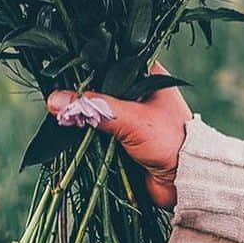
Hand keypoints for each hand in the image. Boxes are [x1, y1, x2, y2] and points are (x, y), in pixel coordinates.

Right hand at [47, 64, 191, 210]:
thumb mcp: (130, 119)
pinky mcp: (125, 137)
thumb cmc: (169, 140)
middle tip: (57, 97)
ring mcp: (131, 115)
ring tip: (59, 115)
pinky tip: (71, 131)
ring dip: (83, 117)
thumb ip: (95, 109)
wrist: (188, 181)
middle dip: (81, 96)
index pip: (109, 61)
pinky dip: (87, 134)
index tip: (62, 73)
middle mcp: (138, 90)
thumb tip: (55, 100)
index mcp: (147, 74)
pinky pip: (99, 131)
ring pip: (98, 111)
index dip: (86, 67)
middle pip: (100, 87)